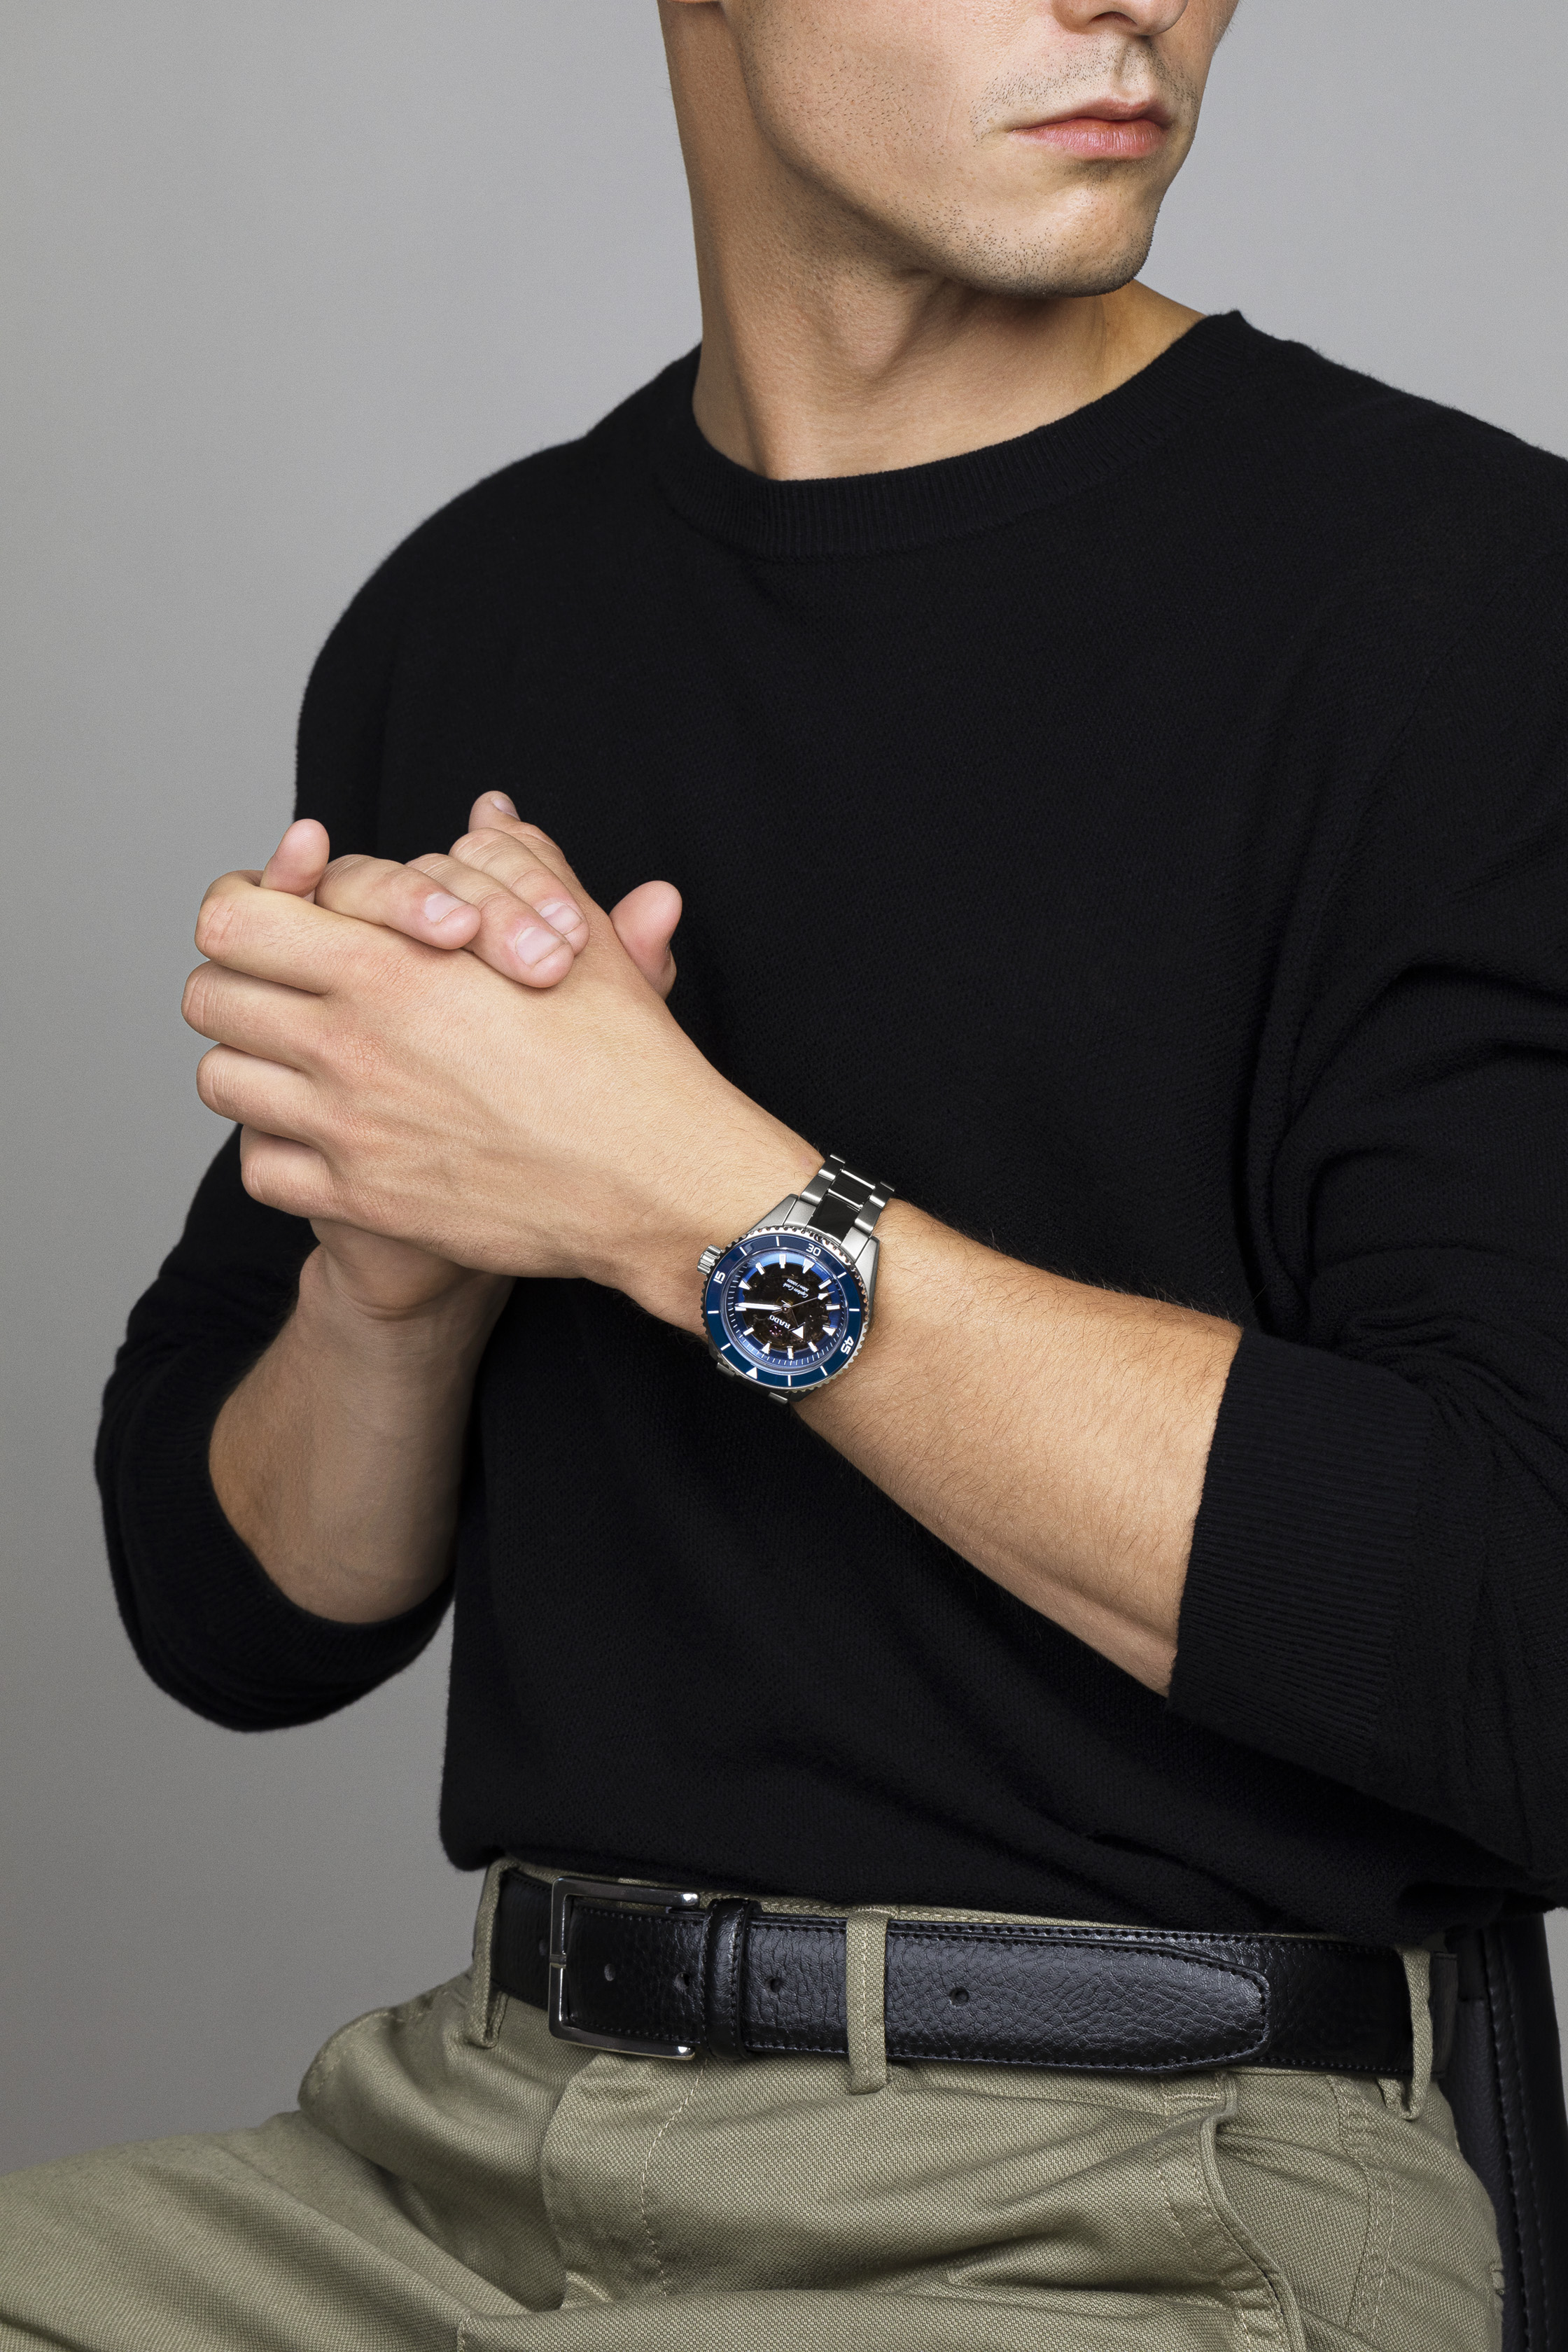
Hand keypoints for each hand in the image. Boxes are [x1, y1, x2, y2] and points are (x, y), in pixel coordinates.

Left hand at [245, 797, 681, 1318]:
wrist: (656, 1183)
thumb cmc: (627, 1060)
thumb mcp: (579, 942)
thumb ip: (521, 869)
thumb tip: (492, 814)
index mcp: (390, 965)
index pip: (235, 919)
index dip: (245, 911)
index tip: (277, 922)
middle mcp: (351, 1043)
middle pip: (210, 997)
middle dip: (240, 985)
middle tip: (283, 991)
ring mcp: (348, 1127)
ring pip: (222, 1081)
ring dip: (252, 1065)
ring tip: (300, 1062)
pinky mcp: (361, 1200)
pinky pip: (260, 1169)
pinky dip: (277, 1151)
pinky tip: (324, 1136)